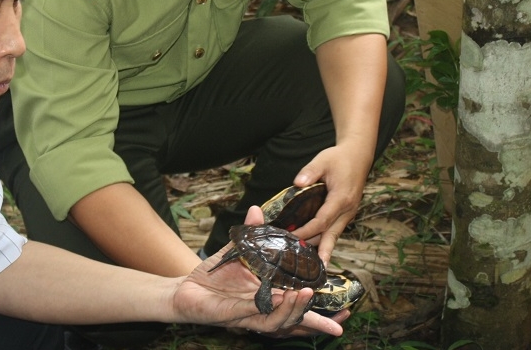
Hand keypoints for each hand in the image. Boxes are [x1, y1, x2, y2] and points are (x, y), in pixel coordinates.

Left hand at [172, 206, 346, 336]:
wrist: (185, 288)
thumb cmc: (213, 276)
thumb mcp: (236, 251)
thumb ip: (251, 233)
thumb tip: (258, 208)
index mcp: (267, 299)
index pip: (298, 309)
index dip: (319, 314)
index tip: (345, 313)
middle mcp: (261, 312)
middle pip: (294, 322)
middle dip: (315, 321)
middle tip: (338, 319)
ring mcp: (247, 316)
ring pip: (277, 322)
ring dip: (294, 310)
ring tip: (305, 295)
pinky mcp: (231, 316)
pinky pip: (252, 314)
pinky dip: (266, 308)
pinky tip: (276, 298)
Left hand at [292, 142, 371, 263]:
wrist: (358, 156)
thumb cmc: (339, 158)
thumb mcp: (323, 160)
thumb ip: (310, 172)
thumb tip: (297, 183)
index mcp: (341, 199)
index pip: (321, 221)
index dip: (306, 231)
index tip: (290, 237)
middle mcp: (347, 210)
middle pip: (330, 235)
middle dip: (318, 251)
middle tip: (306, 269)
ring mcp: (348, 213)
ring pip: (334, 234)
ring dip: (322, 248)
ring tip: (310, 266)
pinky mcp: (346, 212)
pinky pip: (335, 229)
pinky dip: (325, 239)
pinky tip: (316, 248)